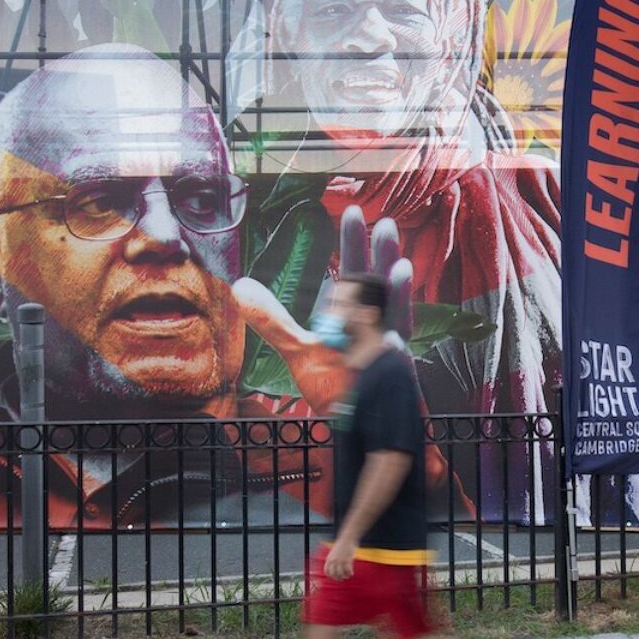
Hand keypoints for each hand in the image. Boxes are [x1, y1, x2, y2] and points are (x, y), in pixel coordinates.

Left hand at [231, 207, 413, 410]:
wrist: (352, 426)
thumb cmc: (335, 387)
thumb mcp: (297, 351)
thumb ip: (273, 320)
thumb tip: (240, 287)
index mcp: (355, 313)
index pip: (354, 270)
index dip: (353, 243)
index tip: (351, 211)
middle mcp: (375, 323)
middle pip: (379, 283)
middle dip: (381, 254)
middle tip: (384, 222)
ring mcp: (388, 346)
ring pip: (396, 310)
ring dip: (398, 287)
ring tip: (399, 258)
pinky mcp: (393, 370)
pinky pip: (396, 348)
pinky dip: (397, 332)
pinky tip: (395, 321)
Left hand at [325, 536, 355, 580]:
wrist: (347, 538)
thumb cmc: (341, 545)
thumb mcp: (333, 553)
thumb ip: (333, 560)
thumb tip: (335, 568)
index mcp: (329, 559)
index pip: (327, 571)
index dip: (330, 576)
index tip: (334, 577)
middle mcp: (334, 561)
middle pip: (333, 574)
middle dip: (337, 578)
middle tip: (341, 579)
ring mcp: (340, 560)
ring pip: (340, 573)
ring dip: (344, 577)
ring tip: (347, 576)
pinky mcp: (347, 559)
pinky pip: (348, 570)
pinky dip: (349, 573)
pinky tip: (351, 573)